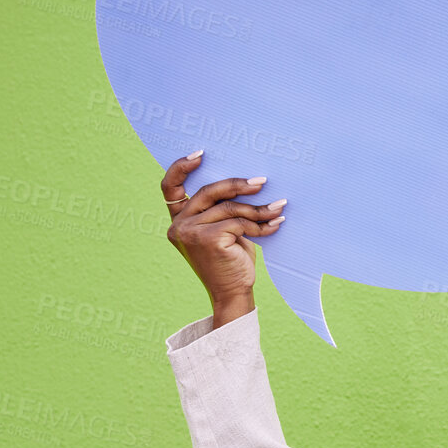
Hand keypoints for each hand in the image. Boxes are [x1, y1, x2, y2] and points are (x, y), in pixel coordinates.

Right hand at [161, 150, 285, 321]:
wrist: (233, 294)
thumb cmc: (231, 261)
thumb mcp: (223, 230)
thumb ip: (223, 209)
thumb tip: (247, 182)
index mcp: (178, 220)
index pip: (169, 187)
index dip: (181, 167)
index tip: (200, 153)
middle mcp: (178, 225)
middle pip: (209, 192)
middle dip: (237, 185)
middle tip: (261, 182)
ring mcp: (190, 232)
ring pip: (229, 208)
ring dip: (257, 208)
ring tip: (278, 208)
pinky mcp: (207, 239)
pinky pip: (239, 222)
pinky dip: (260, 224)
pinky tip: (275, 225)